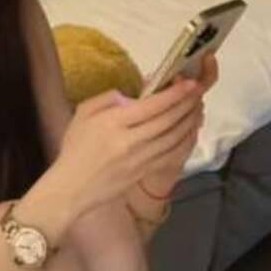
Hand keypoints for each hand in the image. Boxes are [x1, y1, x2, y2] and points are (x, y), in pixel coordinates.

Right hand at [51, 76, 206, 221]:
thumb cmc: (75, 149)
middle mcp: (130, 141)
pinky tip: (190, 131)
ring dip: (190, 121)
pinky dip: (186, 141)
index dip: (174, 94)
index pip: (152, 106)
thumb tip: (133, 95)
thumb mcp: (83, 114)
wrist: (72, 187)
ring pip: (174, 137)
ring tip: (198, 108)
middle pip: (168, 120)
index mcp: (113, 123)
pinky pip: (172, 154)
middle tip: (198, 92)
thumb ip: (107, 98)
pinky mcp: (145, 172)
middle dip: (187, 104)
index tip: (189, 83)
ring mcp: (140, 159)